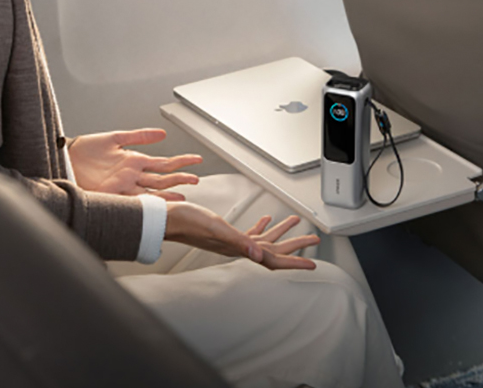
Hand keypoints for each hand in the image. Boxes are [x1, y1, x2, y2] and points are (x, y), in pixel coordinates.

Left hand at [68, 128, 202, 200]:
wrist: (65, 158)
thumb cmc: (85, 150)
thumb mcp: (115, 138)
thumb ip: (139, 136)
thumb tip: (162, 134)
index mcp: (133, 162)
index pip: (163, 164)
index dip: (180, 164)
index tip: (195, 163)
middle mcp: (131, 176)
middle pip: (161, 179)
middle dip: (179, 179)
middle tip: (196, 180)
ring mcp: (122, 186)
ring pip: (151, 191)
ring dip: (167, 194)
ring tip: (183, 196)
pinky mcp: (110, 195)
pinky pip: (131, 200)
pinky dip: (144, 203)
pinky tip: (155, 205)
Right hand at [165, 202, 319, 270]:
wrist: (169, 219)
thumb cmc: (188, 223)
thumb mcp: (217, 228)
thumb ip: (239, 241)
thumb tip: (259, 253)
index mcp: (240, 248)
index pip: (272, 259)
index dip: (294, 261)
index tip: (312, 263)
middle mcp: (239, 247)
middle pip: (274, 250)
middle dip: (295, 245)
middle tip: (313, 240)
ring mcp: (233, 241)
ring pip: (264, 240)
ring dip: (281, 232)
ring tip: (296, 224)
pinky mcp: (226, 232)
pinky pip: (250, 232)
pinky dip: (261, 226)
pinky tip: (265, 220)